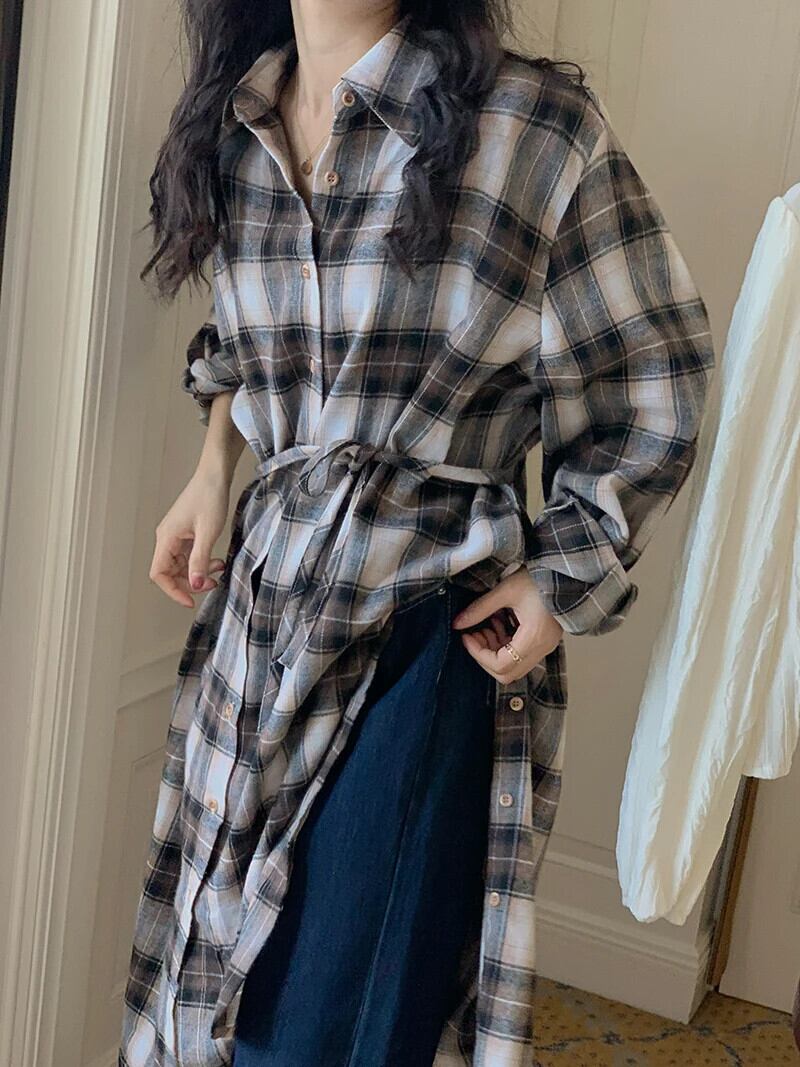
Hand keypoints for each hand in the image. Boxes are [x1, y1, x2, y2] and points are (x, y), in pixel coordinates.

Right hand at [149, 469, 230, 607]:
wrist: (215, 475)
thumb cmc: (209, 497)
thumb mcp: (208, 533)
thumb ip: (200, 561)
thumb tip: (194, 585)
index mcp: (166, 538)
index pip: (159, 573)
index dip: (173, 590)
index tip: (190, 601)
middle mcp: (167, 538)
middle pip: (170, 572)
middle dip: (190, 582)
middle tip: (211, 584)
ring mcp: (177, 535)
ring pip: (182, 565)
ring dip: (198, 572)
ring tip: (218, 571)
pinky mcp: (187, 532)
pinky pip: (190, 555)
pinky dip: (202, 561)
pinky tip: (217, 561)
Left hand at [451, 566, 563, 682]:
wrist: (563, 571)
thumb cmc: (540, 577)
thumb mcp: (505, 590)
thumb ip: (479, 609)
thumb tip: (458, 623)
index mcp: (534, 637)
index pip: (501, 664)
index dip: (478, 654)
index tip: (466, 637)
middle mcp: (542, 647)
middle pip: (507, 672)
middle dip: (485, 656)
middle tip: (474, 635)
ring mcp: (545, 645)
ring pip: (513, 665)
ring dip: (494, 650)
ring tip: (485, 625)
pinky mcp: (544, 640)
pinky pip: (521, 655)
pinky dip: (505, 645)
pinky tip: (498, 623)